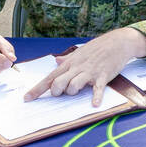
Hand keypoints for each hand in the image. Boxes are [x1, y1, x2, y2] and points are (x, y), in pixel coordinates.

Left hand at [24, 28, 145, 106]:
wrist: (118, 42)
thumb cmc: (98, 47)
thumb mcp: (80, 51)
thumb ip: (67, 59)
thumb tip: (56, 61)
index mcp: (70, 63)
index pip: (50, 77)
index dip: (37, 89)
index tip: (27, 98)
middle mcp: (77, 67)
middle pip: (59, 83)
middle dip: (56, 92)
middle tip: (60, 94)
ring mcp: (90, 72)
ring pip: (74, 86)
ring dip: (72, 92)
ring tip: (77, 91)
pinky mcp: (103, 76)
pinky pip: (97, 88)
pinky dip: (96, 97)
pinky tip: (94, 104)